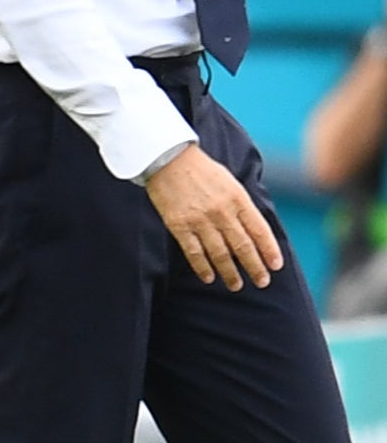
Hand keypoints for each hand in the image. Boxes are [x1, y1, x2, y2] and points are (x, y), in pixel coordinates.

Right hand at [146, 144, 282, 289]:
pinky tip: (209, 277)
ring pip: (220, 254)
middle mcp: (222, 212)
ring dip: (230, 273)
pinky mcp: (179, 225)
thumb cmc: (200, 169)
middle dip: (255, 267)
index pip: (260, 231)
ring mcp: (200, 220)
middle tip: (262, 282)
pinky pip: (194, 252)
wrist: (166, 157)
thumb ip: (243, 205)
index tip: (276, 266)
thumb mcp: (230, 181)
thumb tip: (255, 229)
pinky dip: (203, 267)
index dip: (270, 251)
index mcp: (238, 199)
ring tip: (236, 285)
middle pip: (243, 247)